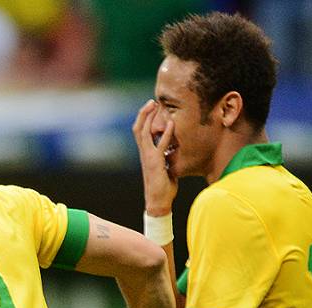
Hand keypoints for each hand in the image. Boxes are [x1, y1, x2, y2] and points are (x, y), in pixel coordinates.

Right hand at [132, 100, 176, 215]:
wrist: (158, 201)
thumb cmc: (163, 186)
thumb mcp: (165, 167)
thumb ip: (166, 157)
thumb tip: (174, 150)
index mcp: (146, 153)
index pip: (140, 132)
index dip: (143, 119)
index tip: (151, 107)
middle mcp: (144, 153)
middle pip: (138, 128)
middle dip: (144, 113)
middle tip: (152, 101)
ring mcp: (148, 157)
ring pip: (143, 132)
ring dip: (149, 117)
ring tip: (155, 105)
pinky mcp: (156, 162)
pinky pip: (160, 144)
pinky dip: (166, 133)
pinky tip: (172, 123)